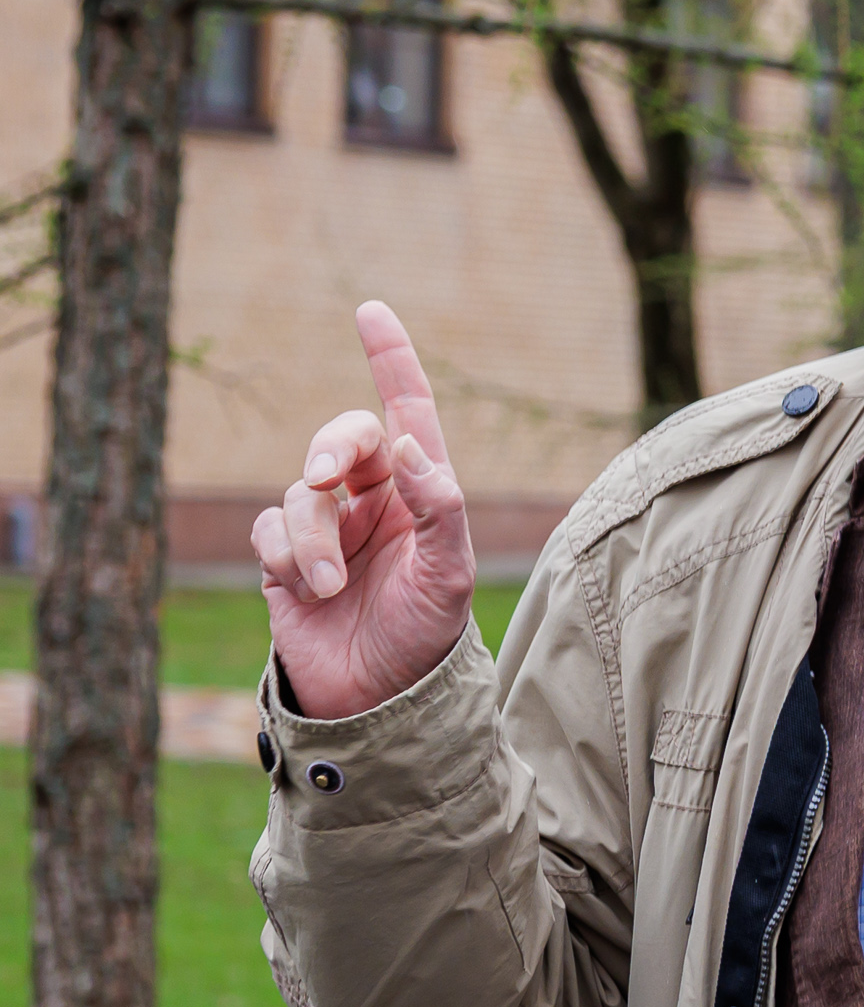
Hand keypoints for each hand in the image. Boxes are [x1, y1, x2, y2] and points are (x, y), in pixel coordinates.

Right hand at [254, 302, 477, 719]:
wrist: (378, 697)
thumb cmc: (426, 635)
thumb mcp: (451, 575)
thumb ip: (442, 506)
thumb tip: (413, 445)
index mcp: (422, 492)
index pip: (408, 412)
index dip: (390, 360)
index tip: (371, 310)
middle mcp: (373, 499)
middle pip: (344, 439)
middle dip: (333, 446)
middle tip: (329, 473)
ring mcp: (326, 526)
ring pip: (302, 493)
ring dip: (313, 538)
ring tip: (335, 587)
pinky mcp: (282, 556)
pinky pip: (269, 529)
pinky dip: (287, 558)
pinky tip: (310, 593)